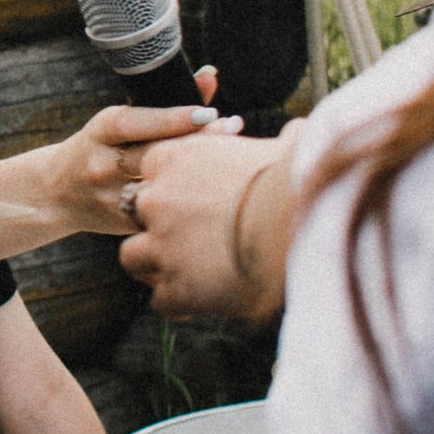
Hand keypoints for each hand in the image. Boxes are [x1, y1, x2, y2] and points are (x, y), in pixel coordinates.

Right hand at [40, 83, 224, 242]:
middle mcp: (101, 164)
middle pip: (154, 154)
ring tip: (233, 157)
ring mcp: (110, 196)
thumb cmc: (101, 148)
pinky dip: (189, 201)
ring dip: (198, 172)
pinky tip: (216, 191)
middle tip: (233, 126)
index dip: (172, 118)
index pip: (137, 123)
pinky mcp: (124, 222)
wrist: (56, 194)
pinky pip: (162, 213)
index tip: (209, 111)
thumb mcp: (119, 122)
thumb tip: (210, 75)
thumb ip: (164, 103)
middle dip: (196, 141)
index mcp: (100, 132)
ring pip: (160, 187)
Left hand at [120, 126, 294, 322]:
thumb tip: (300, 131)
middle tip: (192, 237)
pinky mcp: (173, 287)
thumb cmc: (292, 179)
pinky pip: (161, 299)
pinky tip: (202, 302)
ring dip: (156, 265)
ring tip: (187, 272)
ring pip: (134, 256)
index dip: (171, 185)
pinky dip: (178, 302)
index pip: (152, 168)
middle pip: (137, 211)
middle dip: (160, 224)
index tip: (193, 197)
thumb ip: (282, 140)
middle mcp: (157, 199)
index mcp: (176, 158)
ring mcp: (160, 244)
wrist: (291, 224)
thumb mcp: (284, 149)